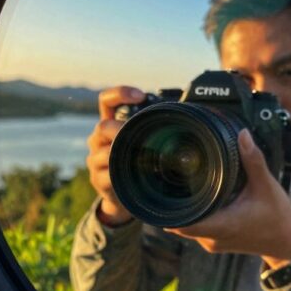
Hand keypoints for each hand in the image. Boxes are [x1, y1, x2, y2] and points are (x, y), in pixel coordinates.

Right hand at [86, 85, 144, 225]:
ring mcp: (96, 160)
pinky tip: (131, 177)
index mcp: (110, 124)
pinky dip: (120, 176)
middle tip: (140, 132)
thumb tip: (194, 112)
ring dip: (123, 154)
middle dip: (122, 128)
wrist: (123, 197)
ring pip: (105, 153)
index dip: (120, 93)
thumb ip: (155, 128)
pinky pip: (107, 177)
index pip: (107, 100)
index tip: (140, 95)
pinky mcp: (99, 181)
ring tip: (139, 157)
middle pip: (103, 126)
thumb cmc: (136, 164)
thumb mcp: (142, 141)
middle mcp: (99, 139)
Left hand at [165, 129, 290, 267]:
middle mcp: (212, 238)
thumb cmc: (277, 216)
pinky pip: (197, 229)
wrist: (287, 243)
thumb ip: (253, 161)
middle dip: (174, 203)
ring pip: (188, 225)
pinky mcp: (216, 242)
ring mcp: (213, 242)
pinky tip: (199, 198)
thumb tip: (242, 135)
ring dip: (186, 209)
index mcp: (222, 225)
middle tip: (170, 178)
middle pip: (179, 223)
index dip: (167, 210)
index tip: (160, 191)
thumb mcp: (266, 186)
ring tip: (184, 185)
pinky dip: (196, 214)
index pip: (181, 223)